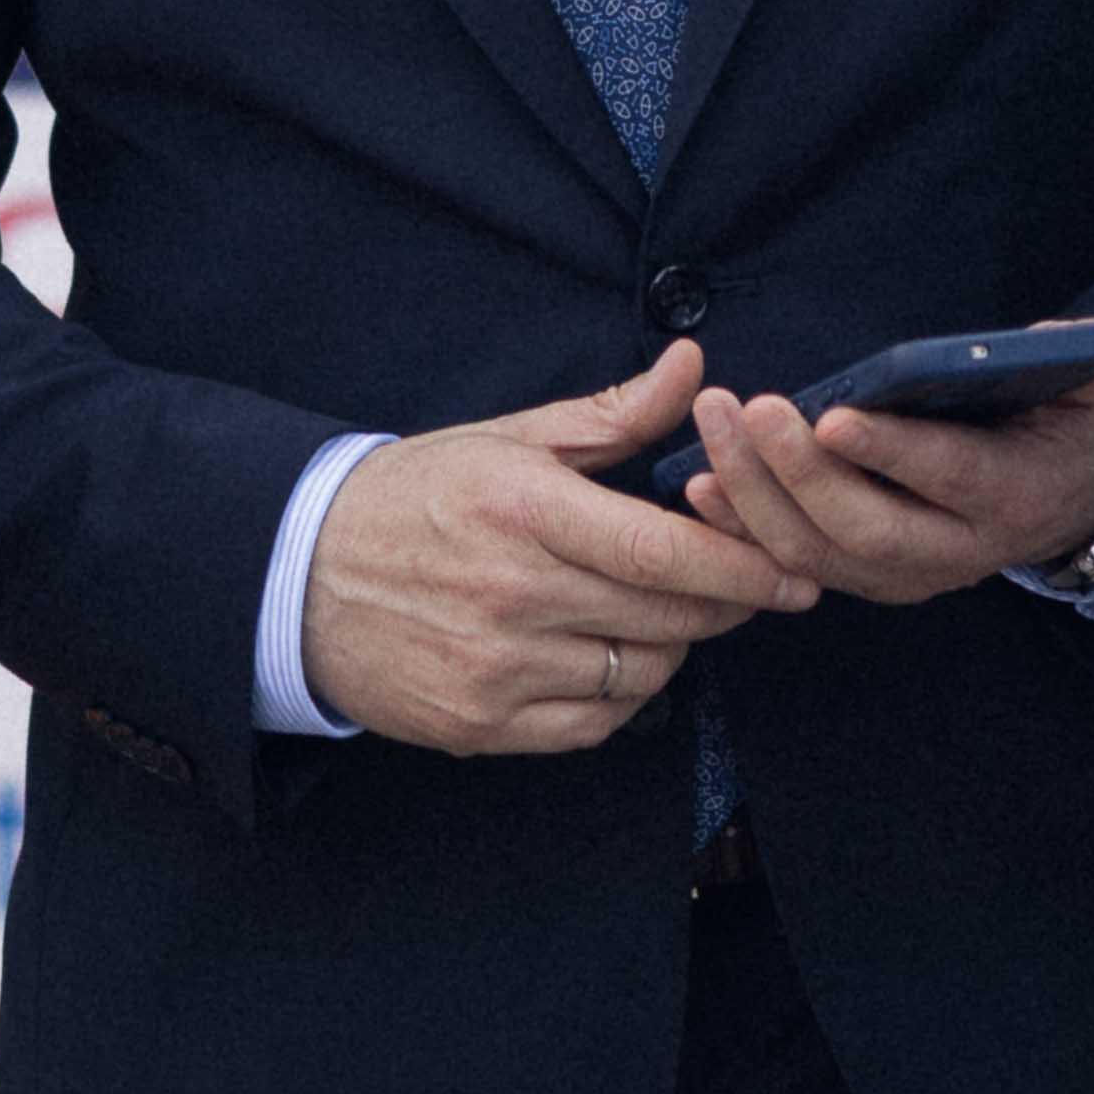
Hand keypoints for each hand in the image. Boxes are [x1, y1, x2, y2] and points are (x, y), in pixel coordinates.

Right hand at [302, 345, 817, 756]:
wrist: (298, 577)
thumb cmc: (413, 497)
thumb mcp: (507, 439)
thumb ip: (612, 414)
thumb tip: (693, 367)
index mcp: (526, 511)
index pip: (664, 554)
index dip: (744, 568)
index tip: (795, 572)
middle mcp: (513, 595)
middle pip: (667, 619)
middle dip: (723, 606)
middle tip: (743, 587)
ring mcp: (495, 669)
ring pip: (641, 675)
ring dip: (669, 648)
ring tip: (657, 613)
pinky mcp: (480, 725)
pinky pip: (594, 725)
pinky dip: (622, 695)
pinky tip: (610, 657)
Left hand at [681, 355, 1093, 607]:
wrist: (1065, 509)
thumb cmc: (1061, 433)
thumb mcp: (1087, 396)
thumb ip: (1084, 366)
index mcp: (1012, 495)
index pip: (947, 477)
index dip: (890, 452)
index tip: (830, 418)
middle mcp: (957, 551)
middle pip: (867, 527)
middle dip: (800, 473)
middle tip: (750, 409)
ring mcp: (908, 575)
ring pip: (821, 553)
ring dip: (756, 496)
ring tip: (715, 428)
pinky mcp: (869, 581)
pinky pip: (798, 565)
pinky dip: (745, 529)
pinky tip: (700, 485)